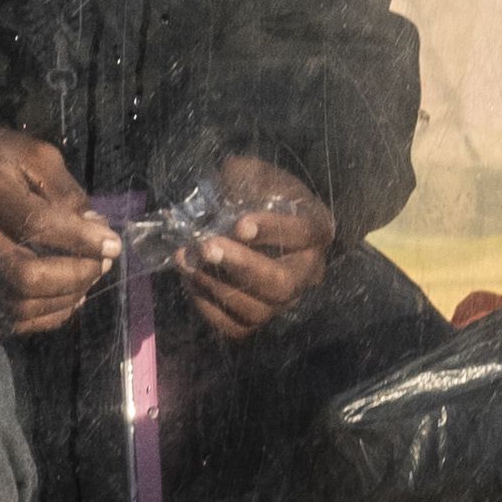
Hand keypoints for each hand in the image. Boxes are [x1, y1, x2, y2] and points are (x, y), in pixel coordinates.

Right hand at [0, 114, 115, 337]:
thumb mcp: (38, 157)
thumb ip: (68, 194)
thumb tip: (96, 233)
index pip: (38, 226)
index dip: (81, 241)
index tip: (113, 245)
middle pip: (27, 276)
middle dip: (75, 276)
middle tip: (101, 264)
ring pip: (19, 304)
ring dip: (65, 299)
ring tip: (88, 278)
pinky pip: (9, 317)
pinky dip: (46, 315)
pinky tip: (68, 297)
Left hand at [168, 153, 335, 332]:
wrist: (256, 220)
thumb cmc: (260, 193)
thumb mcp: (256, 174)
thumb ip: (243, 178)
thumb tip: (223, 192)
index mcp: (316, 229)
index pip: (301, 234)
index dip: (270, 231)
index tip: (239, 225)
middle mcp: (308, 271)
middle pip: (281, 283)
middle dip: (241, 266)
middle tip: (205, 248)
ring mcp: (285, 300)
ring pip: (257, 310)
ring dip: (216, 286)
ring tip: (186, 261)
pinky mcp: (260, 316)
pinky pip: (237, 327)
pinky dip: (209, 308)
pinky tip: (191, 280)